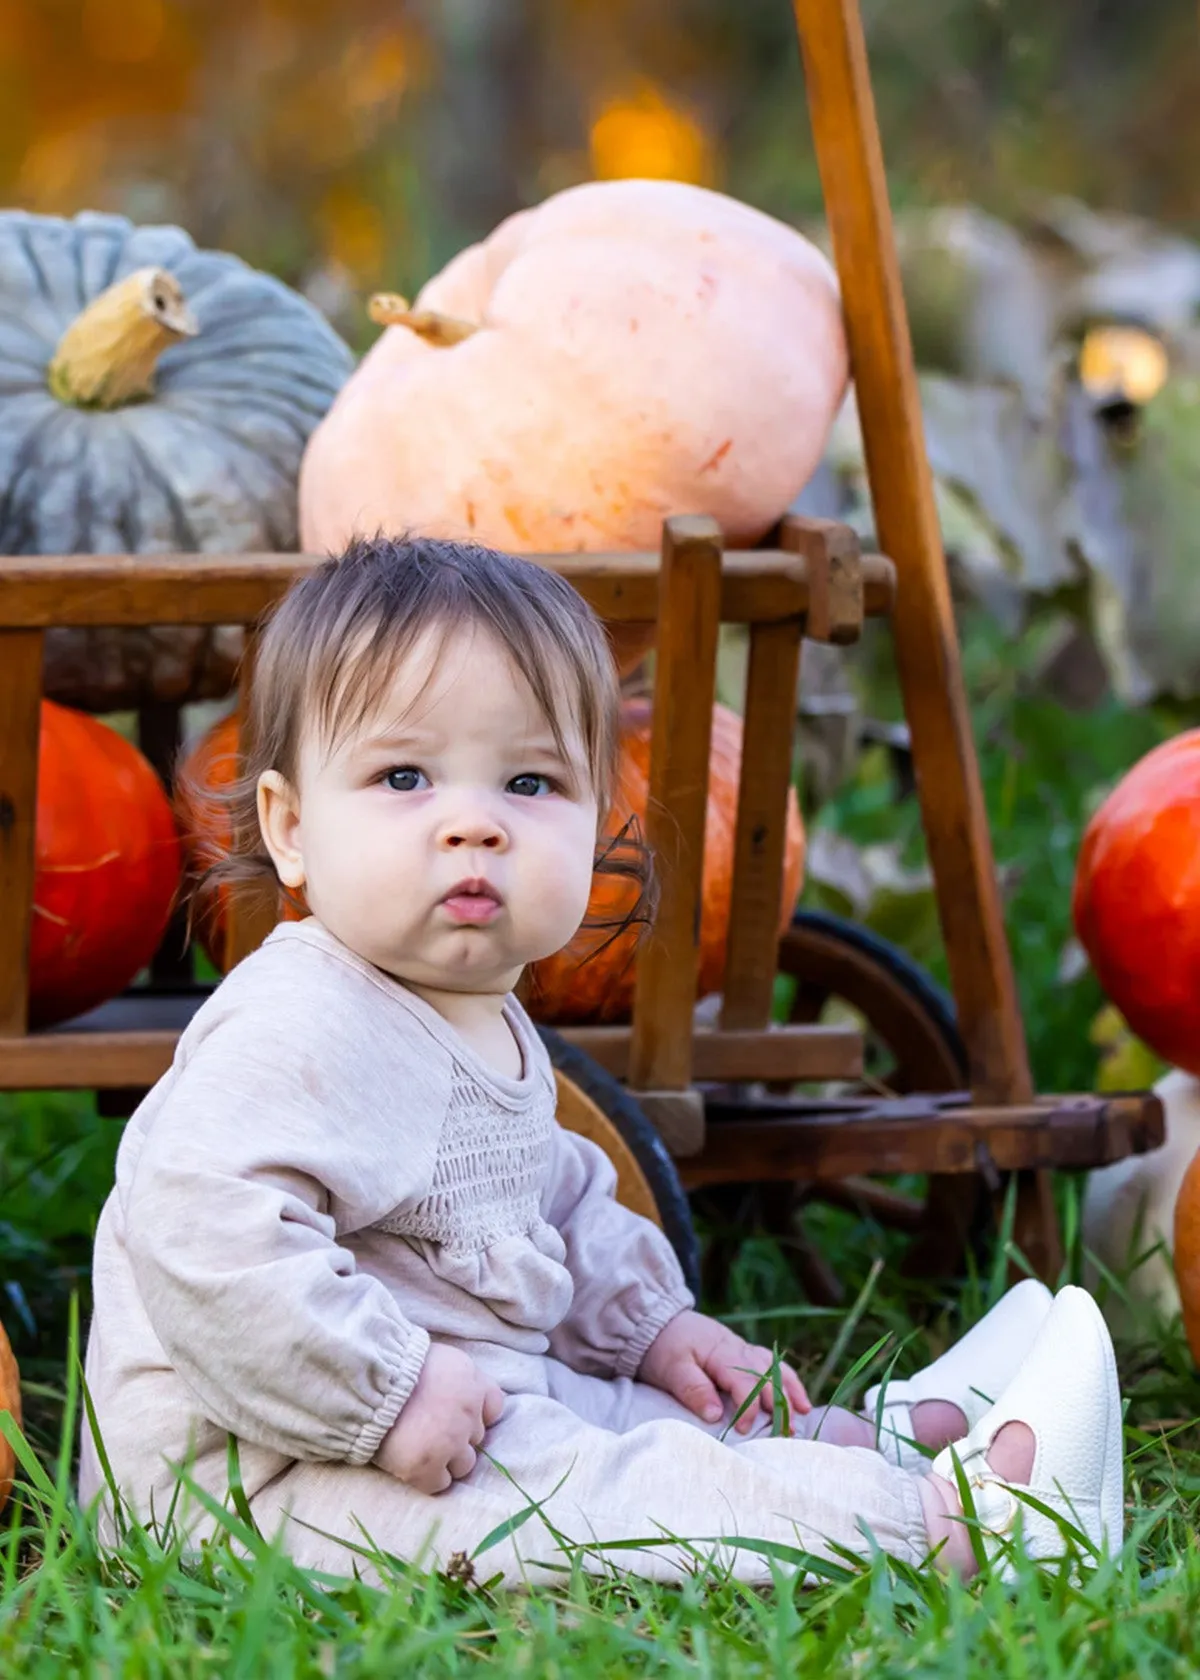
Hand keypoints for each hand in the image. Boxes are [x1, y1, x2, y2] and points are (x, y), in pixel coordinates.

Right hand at [372, 1344, 504, 1493]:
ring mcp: (450, 1444)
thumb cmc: (396, 1364)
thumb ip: (458, 1376)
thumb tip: (458, 1391)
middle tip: (432, 1430)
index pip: (494, 1406)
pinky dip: (428, 1478)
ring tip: (423, 1450)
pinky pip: (440, 1484)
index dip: (477, 1413)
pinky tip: (412, 1464)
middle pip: (477, 1437)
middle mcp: (468, 1415)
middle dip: (458, 1435)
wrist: (365, 1385)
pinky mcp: (426, 1468)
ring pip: (465, 1464)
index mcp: (471, 1383)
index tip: (460, 1415)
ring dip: (447, 1460)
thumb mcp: (438, 1357)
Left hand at [638, 1310, 810, 1434]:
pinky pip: (771, 1365)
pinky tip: (797, 1397)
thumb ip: (693, 1388)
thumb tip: (715, 1415)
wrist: (657, 1321)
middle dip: (779, 1403)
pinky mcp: (742, 1353)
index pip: (744, 1382)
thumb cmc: (663, 1347)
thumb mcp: (671, 1368)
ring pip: (774, 1368)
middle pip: (767, 1375)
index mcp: (721, 1353)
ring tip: (803, 1413)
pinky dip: (787, 1380)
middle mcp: (738, 1349)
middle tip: (785, 1431)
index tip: (742, 1430)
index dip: (747, 1408)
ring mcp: (742, 1349)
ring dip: (790, 1390)